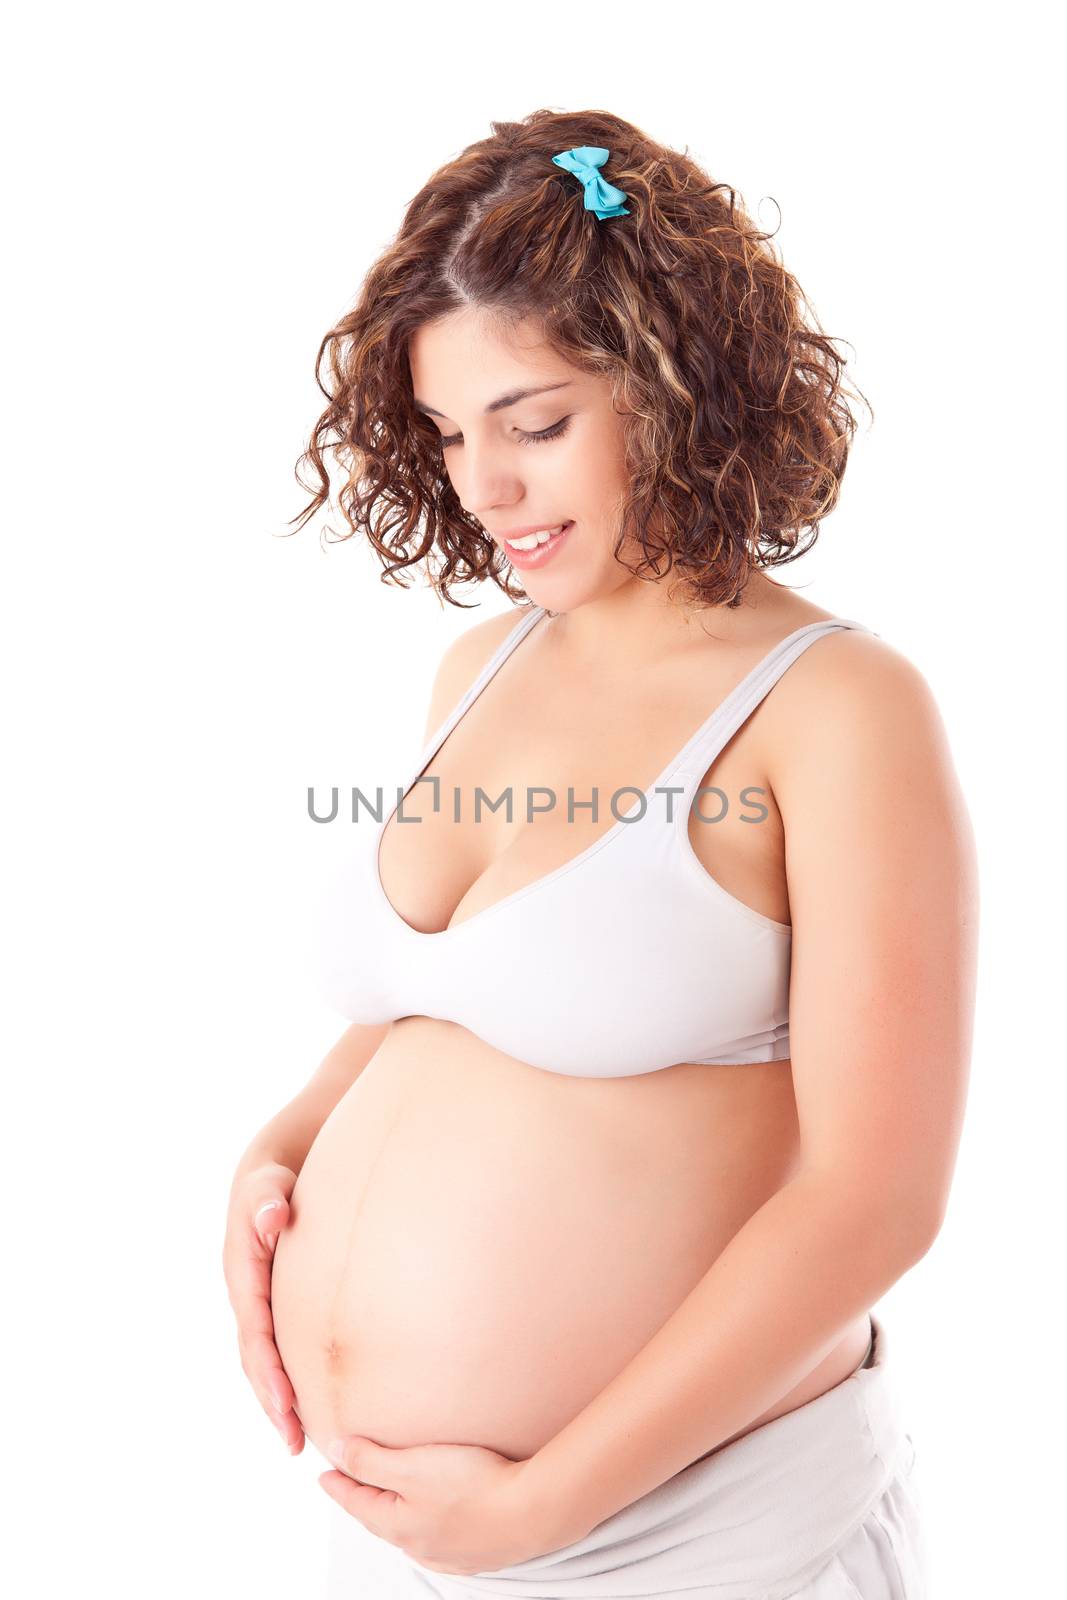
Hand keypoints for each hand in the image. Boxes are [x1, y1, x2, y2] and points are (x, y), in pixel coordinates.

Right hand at [222, 1161, 303, 1453]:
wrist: (270, 1180)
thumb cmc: (272, 1183)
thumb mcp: (267, 1185)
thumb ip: (267, 1200)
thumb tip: (271, 1217)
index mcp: (243, 1275)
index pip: (256, 1330)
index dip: (268, 1368)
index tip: (284, 1402)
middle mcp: (247, 1298)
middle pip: (256, 1358)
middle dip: (272, 1401)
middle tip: (293, 1441)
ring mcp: (259, 1305)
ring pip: (264, 1362)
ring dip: (277, 1402)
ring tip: (297, 1441)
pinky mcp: (274, 1309)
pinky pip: (278, 1350)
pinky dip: (287, 1381)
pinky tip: (308, 1409)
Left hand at [319, 1435, 556, 1576]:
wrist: (530, 1513)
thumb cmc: (473, 1485)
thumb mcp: (413, 1465)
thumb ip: (372, 1459)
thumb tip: (337, 1452)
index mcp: (398, 1525)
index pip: (357, 1502)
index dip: (339, 1485)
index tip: (323, 1474)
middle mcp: (418, 1546)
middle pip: (380, 1519)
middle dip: (364, 1500)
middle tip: (351, 1485)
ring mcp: (448, 1555)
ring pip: (408, 1532)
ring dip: (395, 1513)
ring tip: (391, 1499)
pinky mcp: (474, 1553)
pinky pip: (437, 1541)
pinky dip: (424, 1526)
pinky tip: (434, 1522)